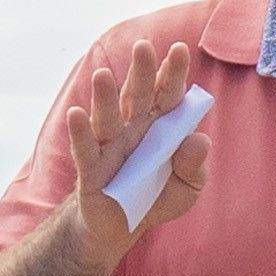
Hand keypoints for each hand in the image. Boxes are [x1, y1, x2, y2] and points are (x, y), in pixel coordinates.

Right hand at [56, 34, 206, 257]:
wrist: (122, 228)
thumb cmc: (156, 198)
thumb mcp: (187, 187)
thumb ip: (195, 165)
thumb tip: (199, 140)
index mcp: (159, 127)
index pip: (167, 95)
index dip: (172, 73)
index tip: (179, 49)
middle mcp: (132, 129)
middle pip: (137, 96)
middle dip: (141, 72)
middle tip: (143, 47)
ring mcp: (109, 147)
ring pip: (107, 117)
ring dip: (104, 97)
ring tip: (101, 75)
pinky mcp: (90, 171)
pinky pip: (85, 150)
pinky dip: (80, 133)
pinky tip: (76, 114)